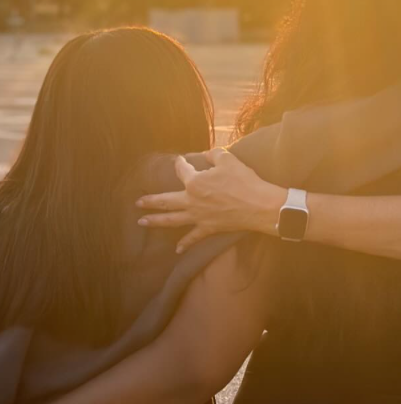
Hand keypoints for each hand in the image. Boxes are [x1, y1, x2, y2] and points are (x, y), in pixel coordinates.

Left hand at [136, 149, 287, 253]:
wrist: (259, 206)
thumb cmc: (244, 181)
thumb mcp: (228, 159)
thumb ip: (213, 154)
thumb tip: (205, 155)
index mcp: (195, 182)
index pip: (181, 170)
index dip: (179, 164)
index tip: (180, 161)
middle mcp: (192, 200)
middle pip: (165, 200)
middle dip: (150, 201)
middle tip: (138, 202)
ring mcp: (198, 216)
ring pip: (172, 220)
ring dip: (155, 221)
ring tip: (142, 222)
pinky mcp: (208, 228)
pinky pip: (193, 238)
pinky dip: (185, 243)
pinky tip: (177, 249)